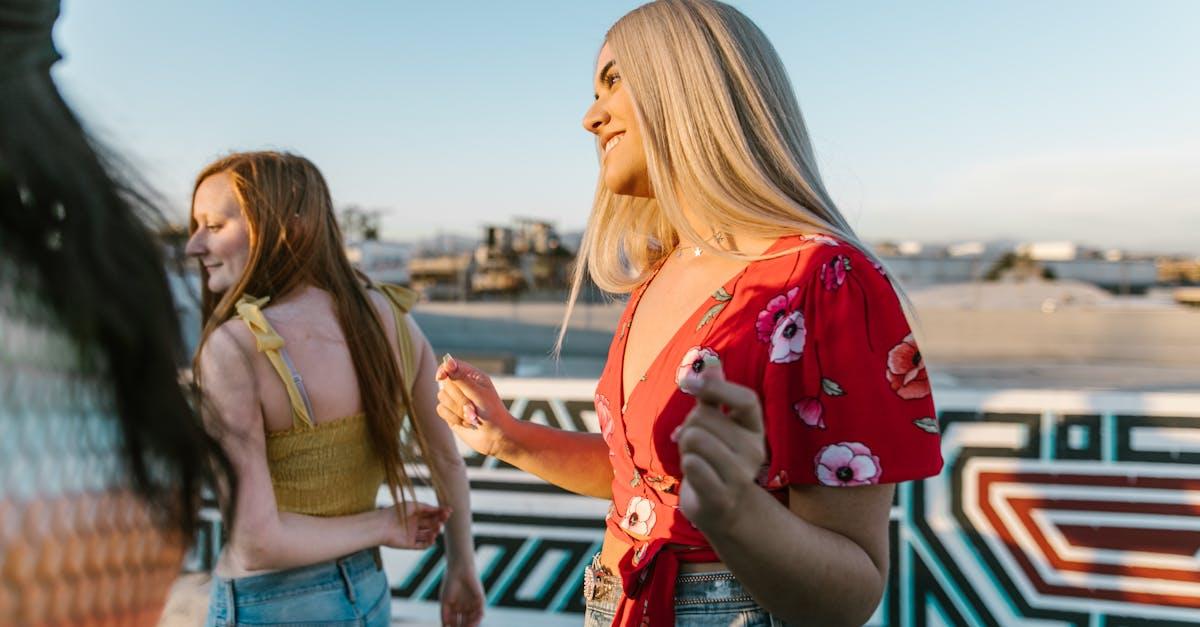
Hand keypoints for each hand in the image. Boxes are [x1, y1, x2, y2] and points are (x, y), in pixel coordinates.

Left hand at [380, 502, 450, 549]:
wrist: (382, 525)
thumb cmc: (396, 512)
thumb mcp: (414, 506)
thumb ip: (427, 508)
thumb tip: (441, 509)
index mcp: (415, 515)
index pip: (431, 514)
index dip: (440, 513)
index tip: (449, 510)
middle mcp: (415, 525)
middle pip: (431, 524)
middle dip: (439, 521)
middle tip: (445, 518)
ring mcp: (413, 535)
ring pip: (428, 535)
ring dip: (435, 531)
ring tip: (437, 527)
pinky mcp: (410, 544)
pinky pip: (423, 545)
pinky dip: (429, 542)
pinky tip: (433, 537)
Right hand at [435, 355, 516, 458]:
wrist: (496, 437)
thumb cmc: (493, 413)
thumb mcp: (478, 394)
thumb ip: (461, 379)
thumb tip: (448, 362)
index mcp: (473, 376)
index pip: (452, 365)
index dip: (444, 369)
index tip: (441, 377)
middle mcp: (463, 386)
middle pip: (446, 383)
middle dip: (459, 398)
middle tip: (474, 409)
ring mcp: (455, 399)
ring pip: (441, 397)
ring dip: (458, 410)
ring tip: (473, 417)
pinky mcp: (450, 412)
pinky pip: (440, 410)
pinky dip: (453, 418)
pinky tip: (467, 423)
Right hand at [439, 561, 484, 626]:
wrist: (459, 570)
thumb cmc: (450, 584)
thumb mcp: (445, 602)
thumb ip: (445, 616)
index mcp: (456, 608)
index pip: (456, 623)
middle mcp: (465, 608)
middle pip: (465, 623)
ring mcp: (473, 604)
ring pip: (472, 619)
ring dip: (470, 625)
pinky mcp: (480, 600)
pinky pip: (480, 612)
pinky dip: (477, 619)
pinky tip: (473, 624)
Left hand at [674, 360, 765, 531]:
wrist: (721, 510)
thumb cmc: (714, 460)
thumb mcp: (717, 425)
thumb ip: (714, 394)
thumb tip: (712, 361)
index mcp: (756, 429)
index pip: (747, 399)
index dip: (718, 387)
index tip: (690, 384)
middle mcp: (755, 451)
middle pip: (705, 417)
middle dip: (688, 426)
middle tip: (692, 443)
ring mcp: (742, 476)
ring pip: (695, 438)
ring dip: (684, 447)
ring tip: (693, 459)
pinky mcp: (723, 497)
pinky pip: (693, 465)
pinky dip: (685, 464)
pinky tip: (692, 474)